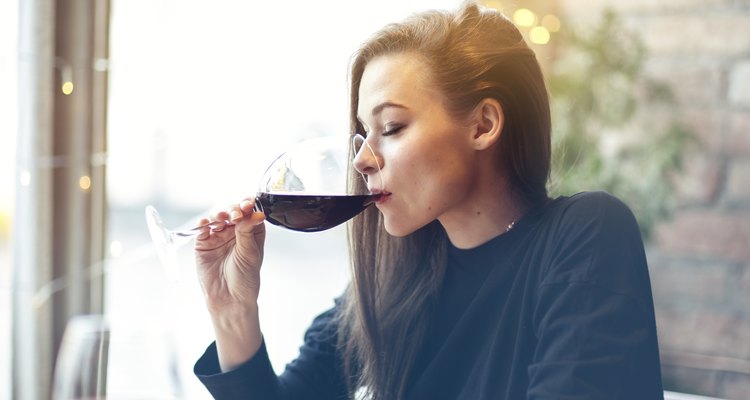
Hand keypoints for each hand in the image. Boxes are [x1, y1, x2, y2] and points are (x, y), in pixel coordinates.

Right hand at [194, 198, 266, 315]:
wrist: (229, 298)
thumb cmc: (245, 278)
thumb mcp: (250, 253)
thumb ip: (248, 231)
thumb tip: (255, 213)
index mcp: (251, 232)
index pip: (250, 212)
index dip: (248, 205)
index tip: (248, 203)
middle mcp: (235, 231)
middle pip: (232, 211)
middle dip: (233, 209)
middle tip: (235, 214)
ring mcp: (218, 236)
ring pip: (217, 217)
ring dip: (218, 213)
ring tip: (222, 217)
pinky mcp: (203, 243)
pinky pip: (202, 229)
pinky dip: (203, 224)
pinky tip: (206, 223)